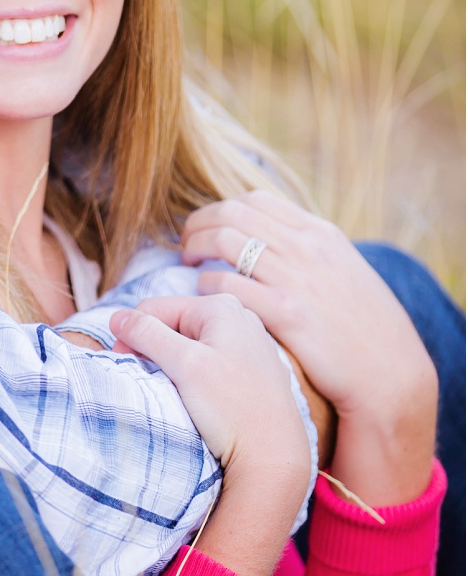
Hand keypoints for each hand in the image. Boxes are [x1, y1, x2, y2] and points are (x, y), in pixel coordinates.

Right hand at [111, 293, 311, 575]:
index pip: (155, 308)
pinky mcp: (255, 369)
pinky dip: (197, 374)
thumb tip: (117, 317)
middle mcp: (240, 316)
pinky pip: (213, 360)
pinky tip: (202, 399)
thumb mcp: (184, 365)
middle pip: (174, 323)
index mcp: (221, 307)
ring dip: (175, 364)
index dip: (133, 335)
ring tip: (178, 392)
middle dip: (155, 349)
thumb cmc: (231, 408)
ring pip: (192, 343)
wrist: (275, 457)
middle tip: (153, 381)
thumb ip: (147, 334)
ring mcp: (251, 342)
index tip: (127, 367)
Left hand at [181, 189, 436, 505]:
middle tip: (186, 244)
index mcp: (321, 234)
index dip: (221, 209)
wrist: (390, 374)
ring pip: (223, 242)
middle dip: (200, 224)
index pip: (255, 200)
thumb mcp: (345, 273)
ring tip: (186, 265)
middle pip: (232, 214)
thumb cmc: (365, 330)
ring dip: (195, 250)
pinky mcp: (287, 314)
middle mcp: (308, 248)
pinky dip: (205, 285)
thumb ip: (311, 252)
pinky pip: (227, 285)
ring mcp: (297, 279)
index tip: (208, 226)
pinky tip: (202, 296)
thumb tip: (273, 239)